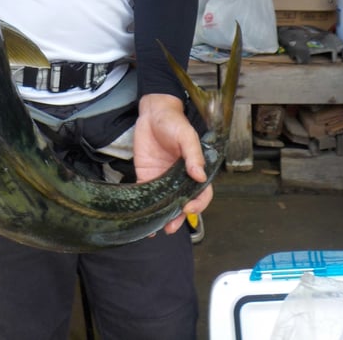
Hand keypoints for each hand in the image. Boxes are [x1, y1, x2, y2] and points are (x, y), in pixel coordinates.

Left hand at [134, 93, 212, 234]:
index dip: (197, 204)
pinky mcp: (146, 175)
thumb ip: (193, 154)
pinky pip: (146, 195)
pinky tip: (141, 218)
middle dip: (179, 217)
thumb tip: (200, 176)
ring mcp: (163, 179)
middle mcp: (180, 178)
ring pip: (166, 203)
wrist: (152, 112)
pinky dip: (144, 207)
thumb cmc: (174, 122)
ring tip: (158, 229)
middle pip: (183, 203)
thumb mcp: (186, 136)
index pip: (201, 193)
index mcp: (194, 169)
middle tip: (171, 227)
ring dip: (163, 217)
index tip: (188, 208)